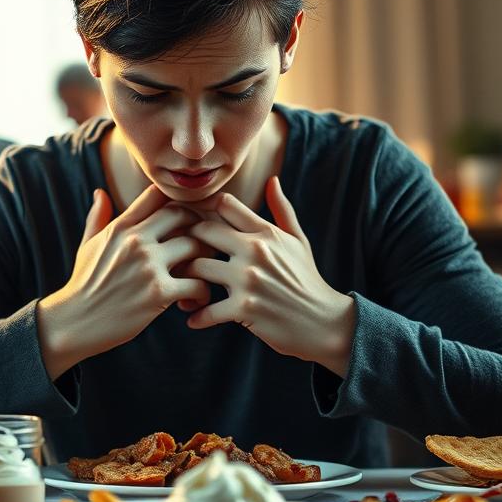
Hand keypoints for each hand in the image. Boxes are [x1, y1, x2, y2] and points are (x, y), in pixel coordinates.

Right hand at [37, 185, 210, 378]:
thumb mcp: (88, 245)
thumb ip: (98, 217)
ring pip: (196, 246)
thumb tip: (100, 192)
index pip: (157, 194)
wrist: (74, 322)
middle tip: (201, 244)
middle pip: (183, 214)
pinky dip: (203, 292)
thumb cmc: (83, 284)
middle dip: (196, 226)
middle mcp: (136, 240)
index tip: (184, 218)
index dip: (176, 201)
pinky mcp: (158, 293)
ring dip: (205, 259)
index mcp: (121, 227)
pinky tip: (195, 300)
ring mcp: (148, 266)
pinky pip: (197, 283)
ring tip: (202, 273)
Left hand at [184, 177, 355, 376]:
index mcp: (266, 232)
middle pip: (203, 230)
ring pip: (198, 267)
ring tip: (182, 287)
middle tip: (178, 254)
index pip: (225, 205)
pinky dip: (197, 316)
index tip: (193, 224)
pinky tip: (194, 318)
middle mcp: (255, 251)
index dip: (204, 211)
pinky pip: (208, 309)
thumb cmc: (307, 280)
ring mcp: (249, 279)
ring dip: (186, 279)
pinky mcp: (245, 308)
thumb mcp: (298, 241)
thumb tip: (272, 180)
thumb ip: (282, 210)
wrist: (323, 321)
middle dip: (187, 241)